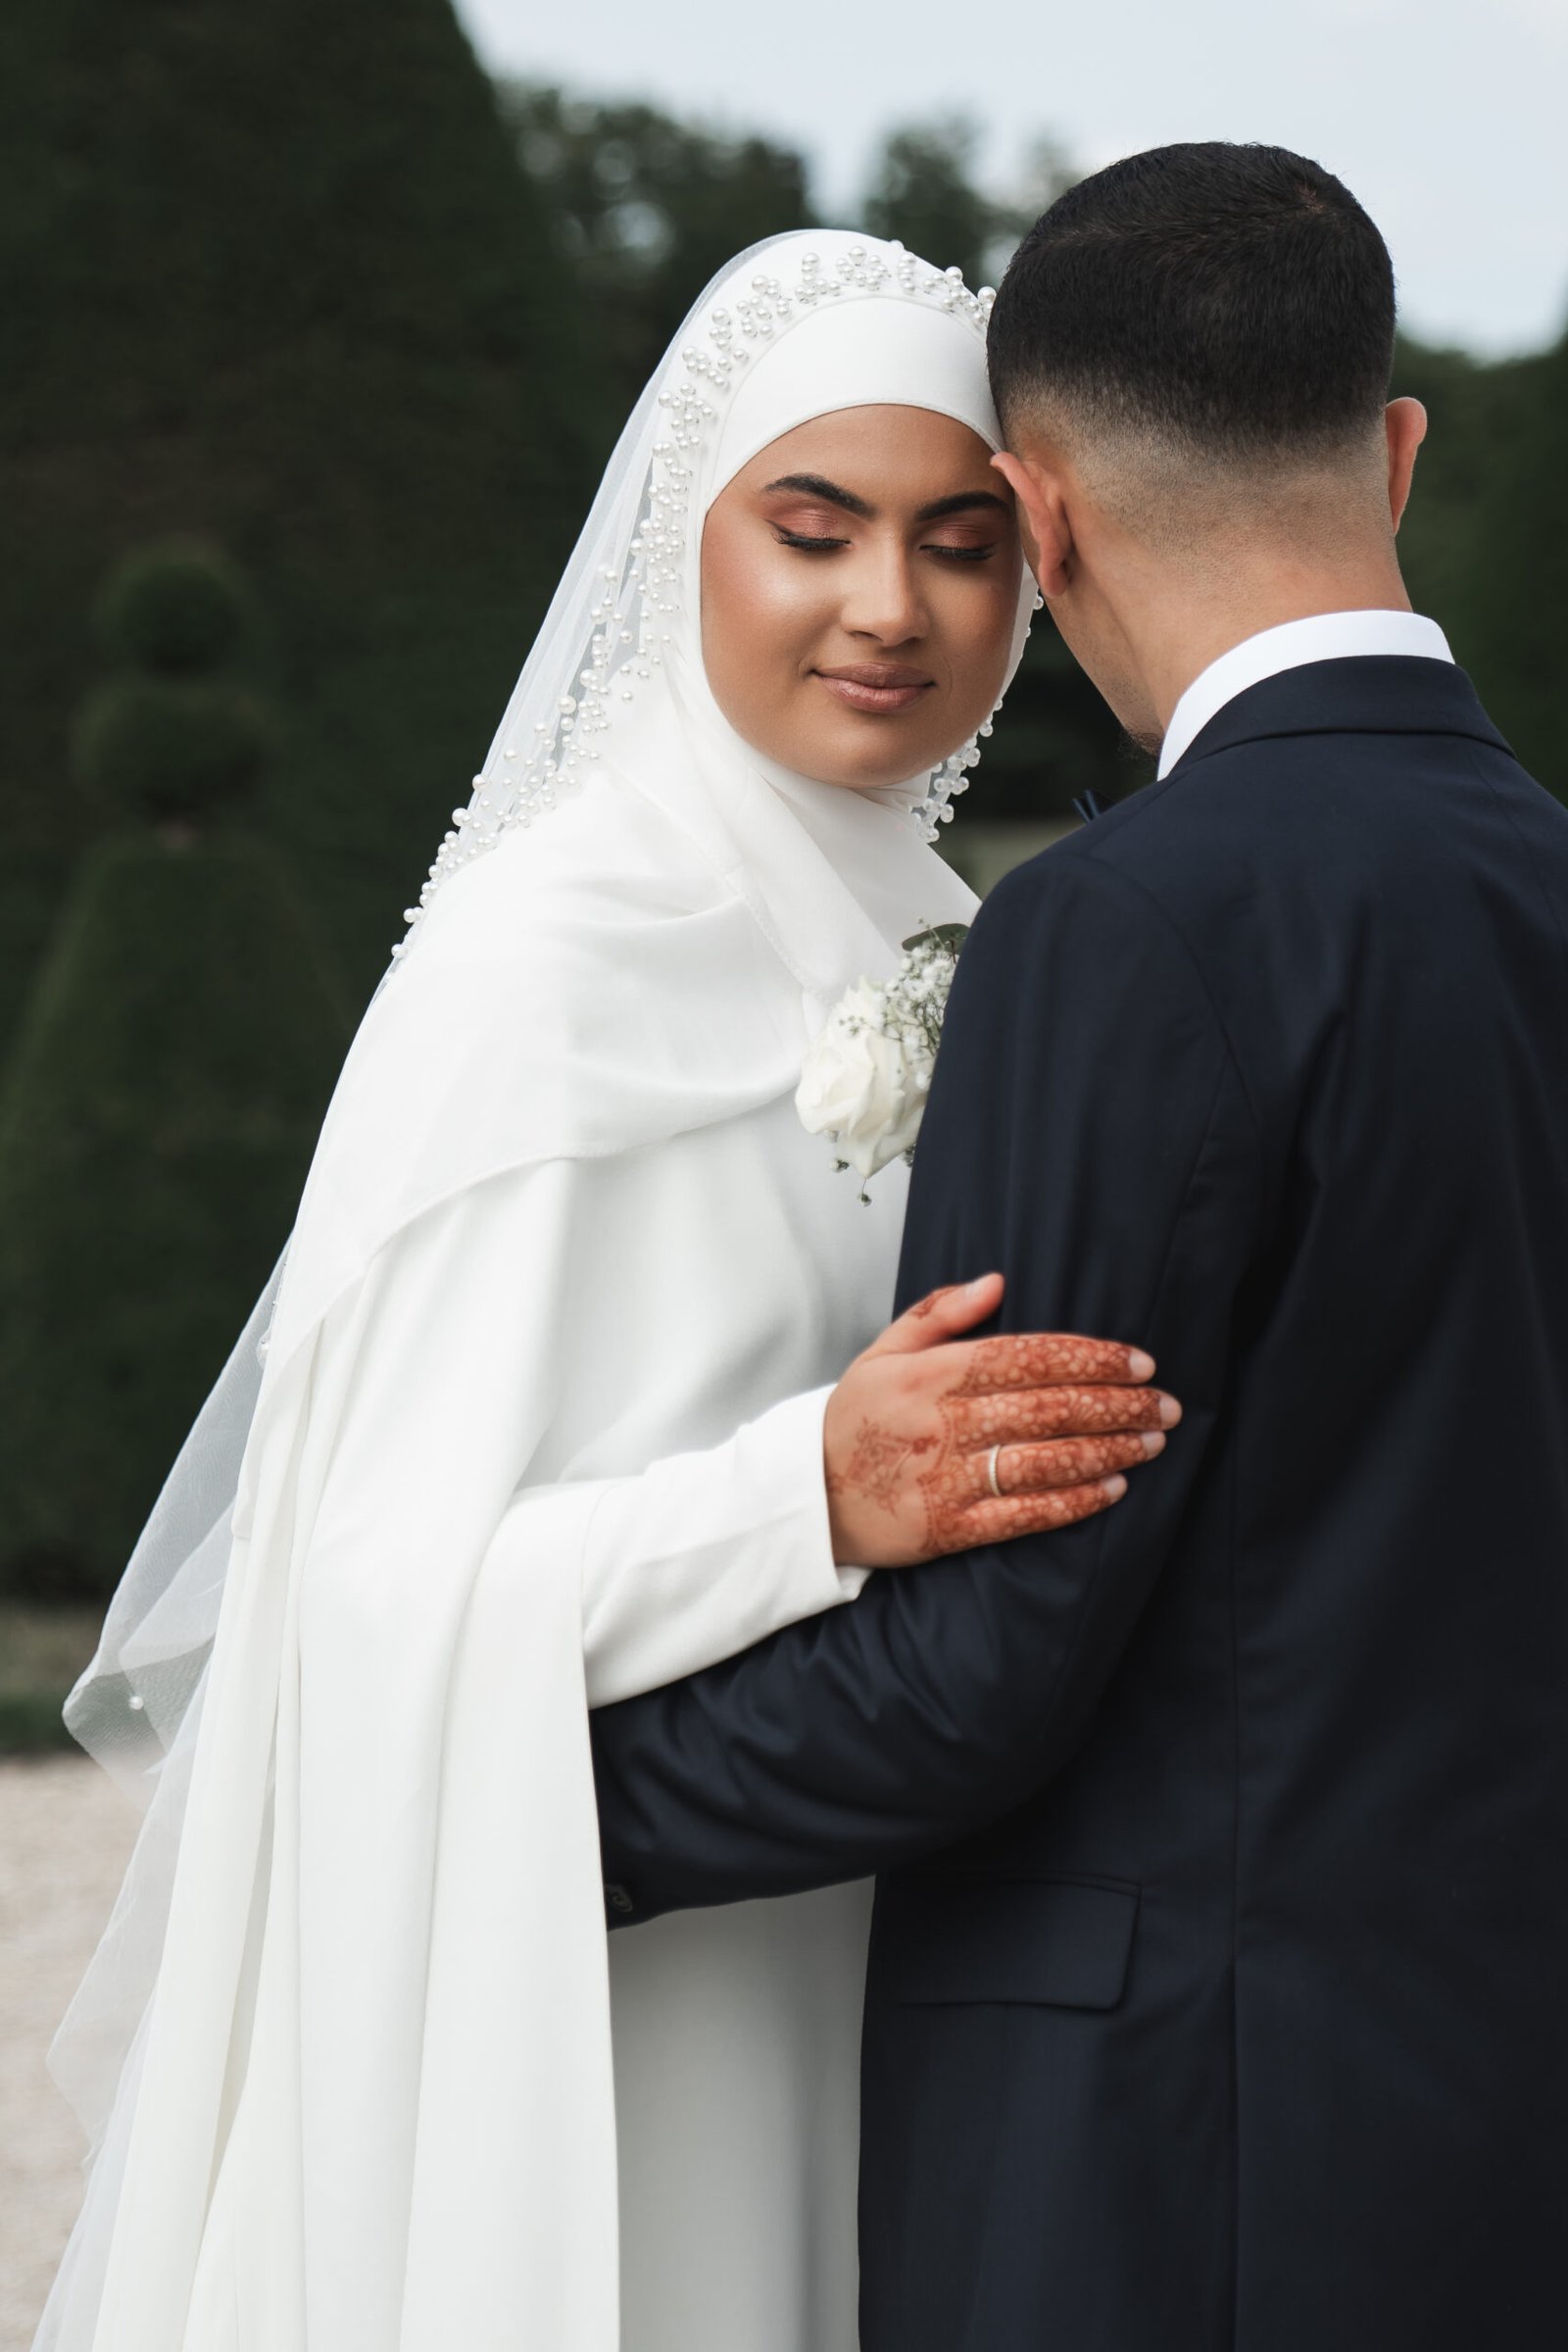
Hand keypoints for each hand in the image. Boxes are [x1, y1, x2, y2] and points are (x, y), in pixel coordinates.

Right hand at [824, 1273, 1179, 1568]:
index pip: (1028, 1356)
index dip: (1091, 1358)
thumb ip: (940, 1314)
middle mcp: (943, 1423)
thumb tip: (997, 1282)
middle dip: (1117, 1404)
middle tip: (1165, 1404)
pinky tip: (1113, 1488)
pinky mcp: (949, 1529)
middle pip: (1048, 1407)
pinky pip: (1024, 1515)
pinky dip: (1073, 1502)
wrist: (805, 1497)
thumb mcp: (883, 1352)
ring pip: (1044, 1460)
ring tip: (1151, 1442)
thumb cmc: (855, 1418)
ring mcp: (947, 1479)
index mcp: (932, 1374)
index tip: (1139, 1362)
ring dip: (1107, 1450)